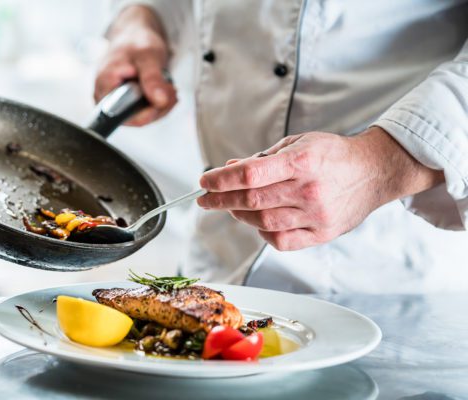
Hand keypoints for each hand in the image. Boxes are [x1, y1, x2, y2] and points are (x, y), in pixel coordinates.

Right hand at [94, 5, 176, 125]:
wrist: (134, 37)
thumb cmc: (135, 42)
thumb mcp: (147, 55)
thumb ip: (152, 78)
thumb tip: (159, 102)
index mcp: (104, 85)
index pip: (123, 115)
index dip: (147, 112)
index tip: (164, 97)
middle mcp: (106, 99)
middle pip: (136, 119)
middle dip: (159, 106)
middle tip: (171, 88)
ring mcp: (117, 104)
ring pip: (144, 118)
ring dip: (162, 105)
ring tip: (169, 86)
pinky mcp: (128, 105)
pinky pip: (146, 113)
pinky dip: (160, 103)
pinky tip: (165, 90)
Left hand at [197, 127, 444, 250]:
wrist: (374, 172)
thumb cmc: (333, 154)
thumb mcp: (298, 143)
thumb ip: (263, 158)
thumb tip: (229, 168)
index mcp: (303, 161)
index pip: (251, 174)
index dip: (222, 179)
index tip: (205, 181)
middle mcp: (309, 190)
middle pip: (253, 200)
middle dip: (221, 200)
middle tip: (204, 199)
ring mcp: (316, 215)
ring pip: (263, 222)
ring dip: (239, 214)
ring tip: (231, 207)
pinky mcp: (322, 233)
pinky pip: (282, 240)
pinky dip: (263, 232)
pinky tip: (258, 221)